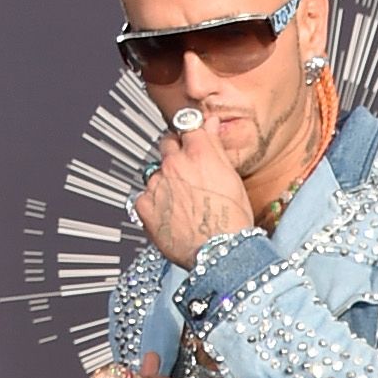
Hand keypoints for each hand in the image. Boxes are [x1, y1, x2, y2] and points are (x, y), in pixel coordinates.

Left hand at [133, 119, 251, 271]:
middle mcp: (173, 163)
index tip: (192, 141)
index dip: (190, 134)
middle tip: (190, 179)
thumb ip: (216, 146)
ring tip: (183, 205)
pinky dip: (154, 205)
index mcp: (198, 152)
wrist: (222, 255)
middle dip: (176, 156)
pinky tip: (171, 218)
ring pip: (155, 172)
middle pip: (167, 145)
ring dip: (165, 182)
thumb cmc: (233, 222)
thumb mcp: (232, 178)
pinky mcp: (144, 206)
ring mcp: (156, 184)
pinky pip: (144, 197)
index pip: (187, 124)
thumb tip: (211, 122)